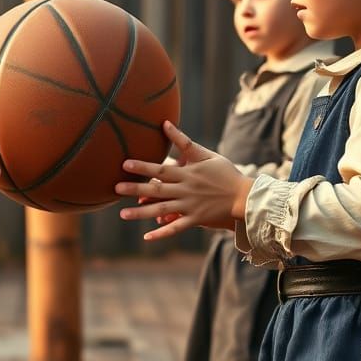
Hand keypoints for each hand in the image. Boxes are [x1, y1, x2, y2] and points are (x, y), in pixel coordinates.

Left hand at [114, 120, 251, 240]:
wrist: (245, 197)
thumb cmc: (225, 173)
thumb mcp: (206, 154)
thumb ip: (184, 142)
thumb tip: (165, 123)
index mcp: (188, 173)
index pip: (161, 169)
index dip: (143, 166)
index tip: (125, 164)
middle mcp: (186, 190)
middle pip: (157, 190)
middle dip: (135, 188)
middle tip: (115, 188)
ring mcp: (190, 207)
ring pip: (162, 210)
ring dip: (141, 213)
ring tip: (122, 214)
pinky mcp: (196, 220)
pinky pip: (176, 228)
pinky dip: (161, 233)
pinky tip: (146, 237)